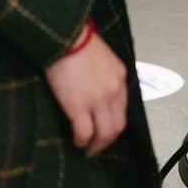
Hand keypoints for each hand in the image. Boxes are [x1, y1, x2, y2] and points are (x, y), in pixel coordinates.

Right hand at [44, 28, 130, 155]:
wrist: (64, 37)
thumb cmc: (76, 42)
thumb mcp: (101, 57)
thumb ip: (103, 75)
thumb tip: (95, 89)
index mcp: (119, 78)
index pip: (123, 109)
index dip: (114, 123)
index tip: (106, 130)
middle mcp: (113, 90)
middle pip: (117, 126)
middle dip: (108, 140)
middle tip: (98, 147)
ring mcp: (98, 100)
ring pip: (104, 134)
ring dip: (96, 146)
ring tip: (87, 150)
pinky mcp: (79, 106)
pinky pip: (85, 133)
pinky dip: (81, 141)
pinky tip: (76, 142)